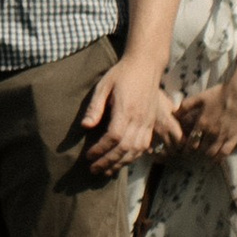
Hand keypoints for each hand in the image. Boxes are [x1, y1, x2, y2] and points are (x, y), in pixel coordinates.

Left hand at [78, 52, 180, 178]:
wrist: (146, 66)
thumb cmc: (121, 74)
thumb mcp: (103, 86)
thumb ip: (95, 107)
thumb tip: (84, 126)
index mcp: (126, 110)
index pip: (114, 137)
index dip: (100, 150)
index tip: (88, 156)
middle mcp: (140, 119)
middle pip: (125, 148)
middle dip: (108, 162)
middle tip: (93, 170)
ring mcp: (148, 122)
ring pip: (136, 150)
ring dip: (121, 163)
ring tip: (106, 171)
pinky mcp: (152, 123)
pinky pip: (144, 145)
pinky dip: (133, 157)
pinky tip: (122, 161)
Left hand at [179, 75, 236, 161]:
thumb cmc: (218, 94)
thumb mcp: (199, 98)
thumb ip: (185, 106)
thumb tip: (174, 113)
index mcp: (201, 123)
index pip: (190, 141)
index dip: (187, 147)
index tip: (185, 149)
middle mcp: (211, 132)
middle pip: (200, 148)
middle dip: (197, 150)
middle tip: (195, 151)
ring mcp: (223, 136)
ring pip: (211, 152)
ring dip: (207, 154)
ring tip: (205, 153)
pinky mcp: (234, 137)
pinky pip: (225, 152)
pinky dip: (219, 157)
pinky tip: (216, 159)